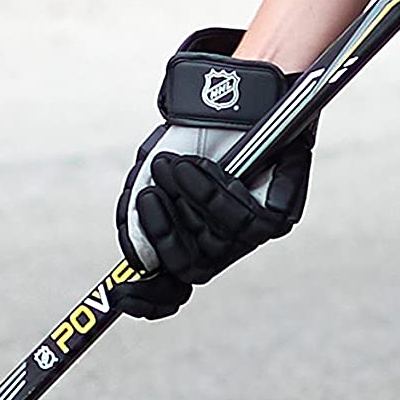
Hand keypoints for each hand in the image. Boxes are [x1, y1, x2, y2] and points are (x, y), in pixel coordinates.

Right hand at [114, 29, 315, 320]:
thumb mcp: (151, 175)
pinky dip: (211, 192)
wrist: (234, 98)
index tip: (120, 292)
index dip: (148, 300)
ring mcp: (252, 235)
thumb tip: (136, 259)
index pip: (171, 290)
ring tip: (168, 164)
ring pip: (216, 243)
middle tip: (147, 197)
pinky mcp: (279, 217)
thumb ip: (138, 215)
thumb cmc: (192, 141)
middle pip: (190, 269)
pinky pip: (244, 222)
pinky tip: (194, 165)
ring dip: (185, 201)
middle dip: (163, 235)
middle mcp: (221, 247)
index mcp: (190, 244)